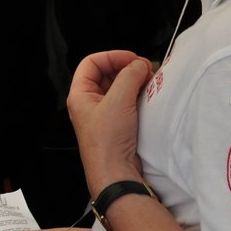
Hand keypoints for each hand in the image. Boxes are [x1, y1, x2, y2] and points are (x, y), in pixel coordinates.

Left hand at [68, 50, 153, 196]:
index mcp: (80, 95)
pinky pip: (128, 102)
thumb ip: (130, 76)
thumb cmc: (107, 143)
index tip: (131, 58)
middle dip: (127, 69)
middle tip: (145, 69)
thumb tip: (139, 65)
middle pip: (107, 74)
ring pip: (120, 88)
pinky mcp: (118, 124)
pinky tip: (149, 96)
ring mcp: (105, 114)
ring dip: (135, 82)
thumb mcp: (119, 100)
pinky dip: (139, 96)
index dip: (111, 56)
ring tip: (149, 81)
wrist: (116, 173)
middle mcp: (90, 104)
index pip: (92, 63)